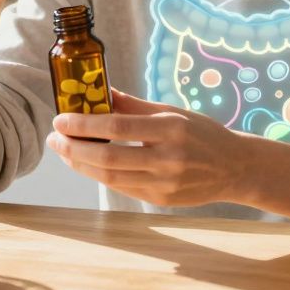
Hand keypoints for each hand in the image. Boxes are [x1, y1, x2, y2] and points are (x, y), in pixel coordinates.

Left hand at [46, 89, 243, 206]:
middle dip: (73, 148)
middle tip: (54, 138)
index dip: (84, 123)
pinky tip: (86, 164)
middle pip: (107, 156)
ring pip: (110, 176)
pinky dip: (99, 175)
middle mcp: (168, 158)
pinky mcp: (161, 199)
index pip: (117, 125)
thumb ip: (133, 104)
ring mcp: (165, 183)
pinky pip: (122, 187)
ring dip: (80, 164)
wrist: (235, 168)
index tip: (61, 119)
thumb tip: (99, 90)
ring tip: (64, 151)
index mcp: (171, 129)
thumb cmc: (202, 133)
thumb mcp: (171, 112)